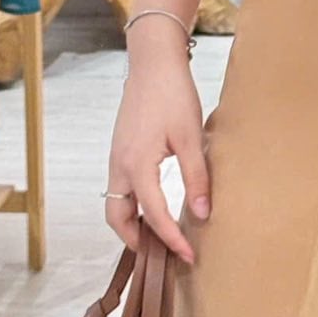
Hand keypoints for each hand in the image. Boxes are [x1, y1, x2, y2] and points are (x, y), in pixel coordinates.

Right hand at [105, 52, 210, 262]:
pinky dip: (131, 204)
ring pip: (115, 203)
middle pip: (117, 218)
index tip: (188, 255)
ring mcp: (116, 157)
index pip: (153, 216)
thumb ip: (196, 177)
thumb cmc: (173, 94)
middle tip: (162, 253)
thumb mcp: (190, 136)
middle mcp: (119, 165)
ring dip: (131, 224)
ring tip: (158, 233)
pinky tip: (153, 202)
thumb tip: (202, 214)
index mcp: (137, 165)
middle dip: (136, 241)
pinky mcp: (120, 148)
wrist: (153, 61)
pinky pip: (119, 187)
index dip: (171, 239)